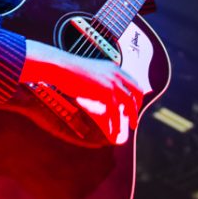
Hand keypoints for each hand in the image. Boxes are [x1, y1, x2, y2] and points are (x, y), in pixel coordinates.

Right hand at [21, 40, 143, 144]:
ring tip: (127, 129)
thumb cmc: (70, 71)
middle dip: (136, 108)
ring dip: (130, 118)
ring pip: (129, 104)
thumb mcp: (91, 74)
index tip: (132, 108)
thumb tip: (103, 95)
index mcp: (114, 68)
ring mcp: (112, 83)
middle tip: (133, 121)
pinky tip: (113, 130)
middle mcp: (117, 74)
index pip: (133, 83)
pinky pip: (115, 112)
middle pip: (136, 92)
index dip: (136, 97)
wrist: (60, 67)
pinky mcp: (106, 92)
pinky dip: (115, 123)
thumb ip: (101, 81)